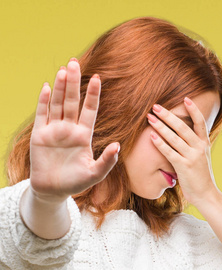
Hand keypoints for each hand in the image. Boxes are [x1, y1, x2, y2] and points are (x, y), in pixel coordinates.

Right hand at [30, 58, 118, 200]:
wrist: (53, 190)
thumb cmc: (76, 183)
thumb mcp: (94, 174)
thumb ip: (107, 161)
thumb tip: (118, 145)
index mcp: (84, 135)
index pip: (89, 110)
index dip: (92, 94)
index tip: (97, 78)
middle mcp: (70, 129)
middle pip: (72, 101)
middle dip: (74, 83)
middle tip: (75, 62)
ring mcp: (54, 130)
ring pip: (58, 104)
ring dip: (61, 87)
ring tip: (64, 69)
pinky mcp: (39, 135)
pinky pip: (42, 115)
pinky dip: (44, 101)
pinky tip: (48, 87)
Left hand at [147, 97, 217, 205]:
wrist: (206, 193)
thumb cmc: (200, 174)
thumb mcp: (202, 155)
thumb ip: (194, 143)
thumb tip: (183, 131)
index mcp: (204, 143)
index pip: (200, 122)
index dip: (193, 110)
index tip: (186, 98)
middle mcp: (199, 147)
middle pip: (183, 127)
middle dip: (168, 115)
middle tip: (155, 106)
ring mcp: (192, 157)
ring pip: (174, 138)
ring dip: (161, 126)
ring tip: (150, 118)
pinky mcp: (183, 166)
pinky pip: (169, 152)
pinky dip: (160, 143)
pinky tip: (151, 136)